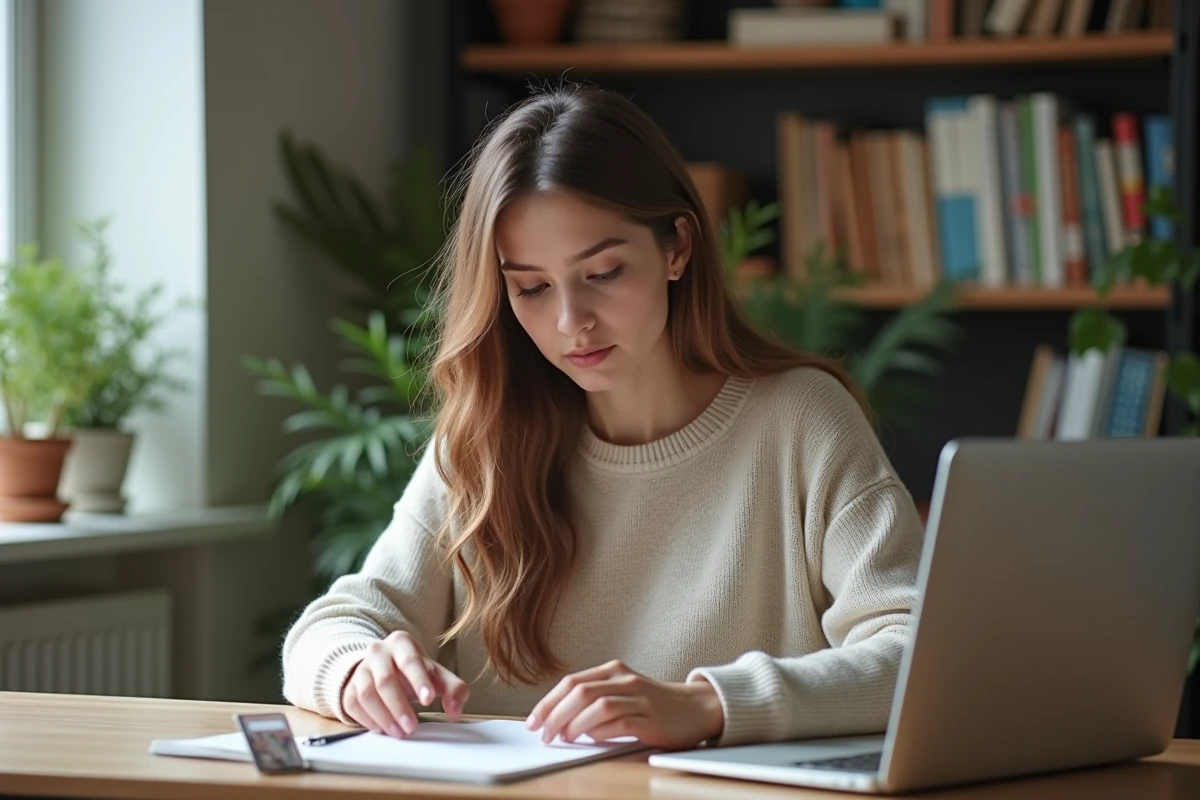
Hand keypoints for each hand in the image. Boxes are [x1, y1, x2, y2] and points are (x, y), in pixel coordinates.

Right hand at [341, 630, 469, 737]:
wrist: (385, 668)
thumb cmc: (415, 673)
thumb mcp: (438, 676)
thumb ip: (454, 690)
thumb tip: (455, 712)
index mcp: (401, 642)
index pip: (410, 660)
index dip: (419, 681)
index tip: (428, 700)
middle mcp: (377, 652)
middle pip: (385, 680)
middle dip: (399, 706)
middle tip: (411, 727)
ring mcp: (360, 669)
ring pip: (367, 694)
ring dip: (383, 717)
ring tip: (399, 732)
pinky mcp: (348, 688)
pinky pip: (353, 705)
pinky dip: (368, 720)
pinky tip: (383, 729)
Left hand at [526, 660, 723, 749]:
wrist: (696, 708)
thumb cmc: (653, 704)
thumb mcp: (622, 691)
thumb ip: (595, 699)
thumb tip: (559, 720)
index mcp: (613, 670)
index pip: (571, 682)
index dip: (548, 702)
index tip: (533, 721)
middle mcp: (625, 679)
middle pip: (580, 692)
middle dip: (555, 714)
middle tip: (543, 733)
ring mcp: (639, 698)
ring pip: (597, 705)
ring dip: (575, 724)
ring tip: (564, 738)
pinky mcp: (651, 718)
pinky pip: (620, 723)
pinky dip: (601, 732)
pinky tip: (592, 740)